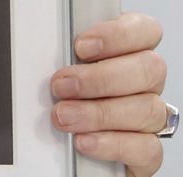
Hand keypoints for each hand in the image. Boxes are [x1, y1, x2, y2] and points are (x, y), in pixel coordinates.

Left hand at [50, 13, 167, 176]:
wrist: (56, 148)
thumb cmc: (58, 96)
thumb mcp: (54, 65)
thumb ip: (56, 51)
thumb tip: (32, 43)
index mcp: (127, 52)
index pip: (146, 30)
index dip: (119, 35)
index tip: (81, 46)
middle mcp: (144, 82)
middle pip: (150, 69)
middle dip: (101, 77)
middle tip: (61, 85)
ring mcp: (148, 116)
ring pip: (149, 108)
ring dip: (100, 112)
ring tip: (63, 117)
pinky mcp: (145, 151)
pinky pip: (147, 148)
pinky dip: (113, 144)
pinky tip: (84, 141)